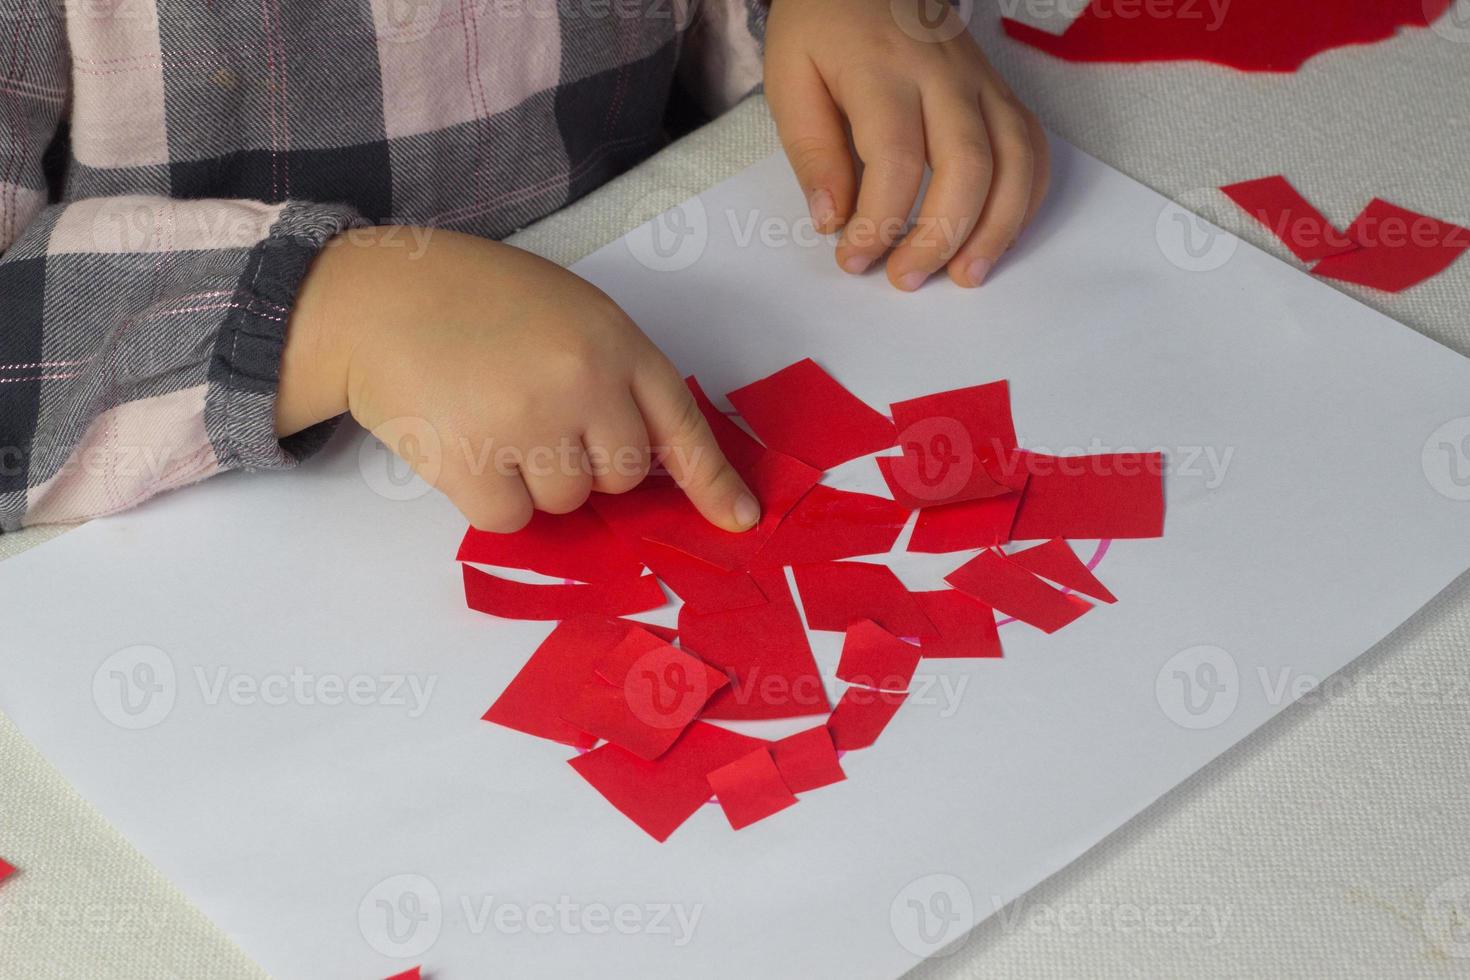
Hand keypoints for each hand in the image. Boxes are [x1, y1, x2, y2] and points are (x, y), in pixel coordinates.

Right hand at [276, 228, 758, 532]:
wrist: (377, 298)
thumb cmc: (476, 301)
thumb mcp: (569, 310)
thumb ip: (614, 373)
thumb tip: (644, 460)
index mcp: (614, 341)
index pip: (680, 424)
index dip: (712, 480)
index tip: (740, 519)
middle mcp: (583, 383)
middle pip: (622, 478)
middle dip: (587, 463)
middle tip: (536, 417)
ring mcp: (530, 425)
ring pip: (568, 503)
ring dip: (535, 480)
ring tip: (493, 420)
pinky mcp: (475, 466)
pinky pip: (513, 521)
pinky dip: (491, 498)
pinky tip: (466, 446)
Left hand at [764, 0, 1050, 289]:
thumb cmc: (823, 26)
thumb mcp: (790, 79)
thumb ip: (811, 150)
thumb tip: (832, 220)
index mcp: (884, 70)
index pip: (897, 160)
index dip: (879, 222)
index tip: (852, 258)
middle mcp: (945, 75)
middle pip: (968, 167)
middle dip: (941, 237)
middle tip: (906, 278)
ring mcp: (982, 82)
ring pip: (1015, 161)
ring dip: (997, 228)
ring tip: (965, 276)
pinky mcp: (1000, 91)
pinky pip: (1032, 147)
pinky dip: (1025, 198)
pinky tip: (998, 236)